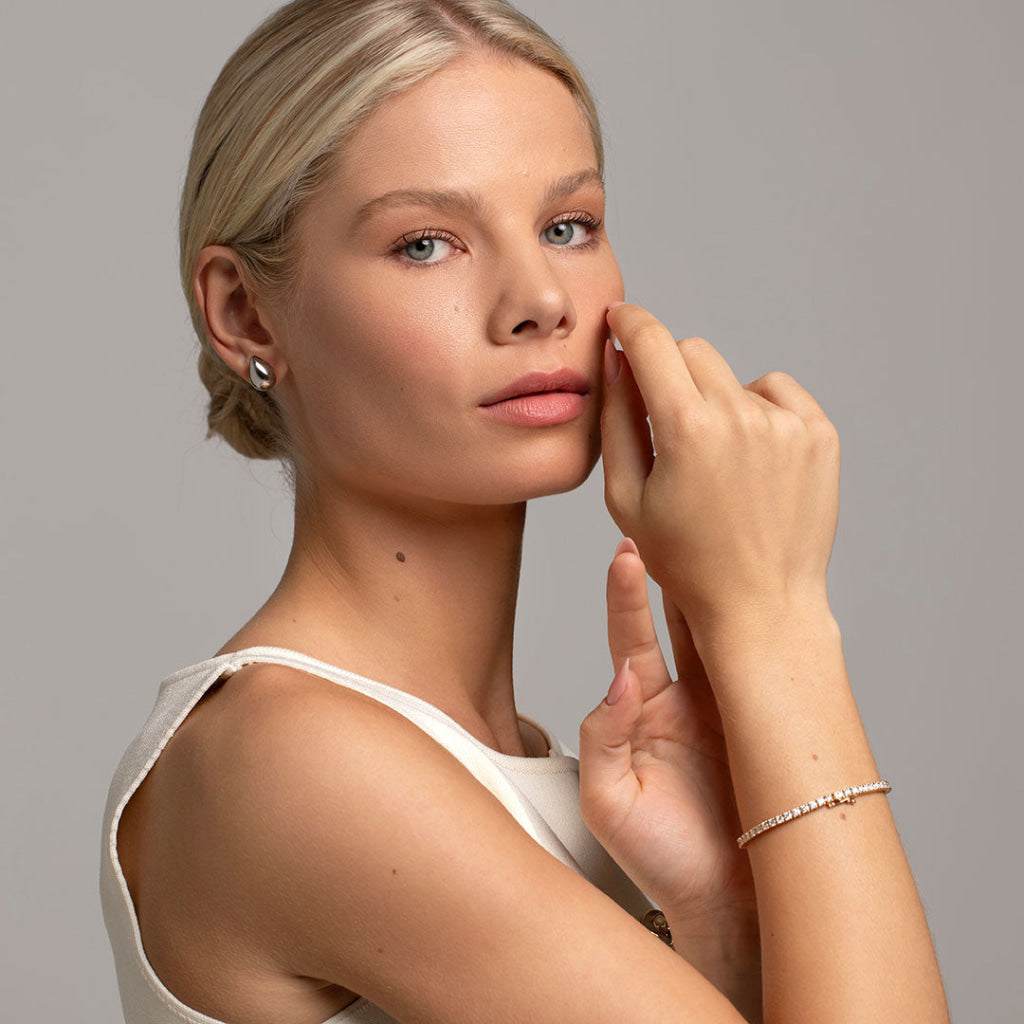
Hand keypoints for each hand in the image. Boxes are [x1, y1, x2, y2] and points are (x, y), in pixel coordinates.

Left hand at [579, 540, 754, 922]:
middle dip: (676, 572)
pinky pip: (762, 670)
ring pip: (723, 636)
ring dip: (720, 592)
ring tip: (719, 541)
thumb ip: (602, 736)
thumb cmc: (657, 855)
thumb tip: (620, 677)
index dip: (626, 595)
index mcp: (641, 708)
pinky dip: (763, 635)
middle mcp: (684, 697)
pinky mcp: (764, 720)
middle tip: (675, 521)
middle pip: (678, 620)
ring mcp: (728, 705)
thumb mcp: (607, 800)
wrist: (726, 904)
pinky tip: (765, 599)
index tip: (625, 552)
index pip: (630, 637)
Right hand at [601, 303, 839, 632]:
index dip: (629, 323)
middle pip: (692, 351)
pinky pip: (776, 392)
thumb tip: (617, 361)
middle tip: (665, 417)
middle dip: (669, 370)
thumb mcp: (626, 497)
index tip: (620, 321)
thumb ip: (616, 420)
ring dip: (714, 398)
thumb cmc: (684, 560)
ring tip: (714, 458)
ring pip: (733, 376)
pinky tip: (747, 457)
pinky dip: (756, 410)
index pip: (650, 340)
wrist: (760, 604)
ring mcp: (786, 423)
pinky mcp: (818, 434)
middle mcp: (741, 415)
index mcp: (687, 429)